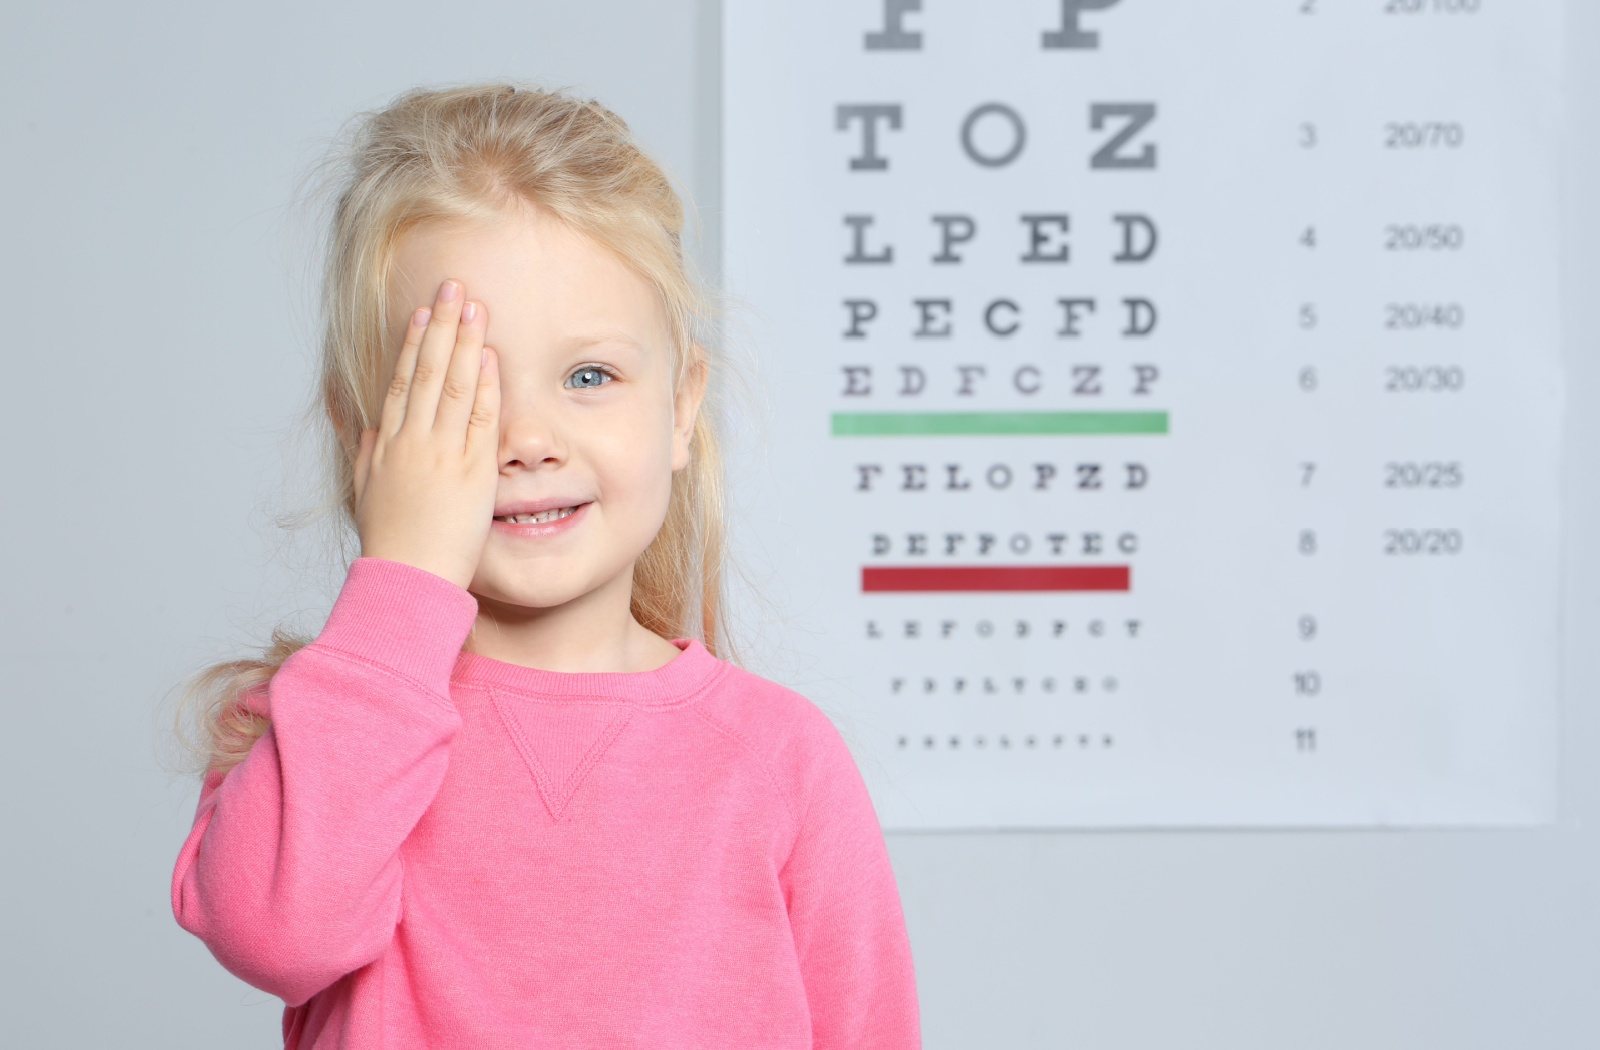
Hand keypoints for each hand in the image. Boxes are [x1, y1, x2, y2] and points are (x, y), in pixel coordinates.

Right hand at [351, 278, 499, 590]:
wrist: (406, 579)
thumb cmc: (389, 545)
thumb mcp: (366, 493)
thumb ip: (366, 456)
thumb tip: (366, 428)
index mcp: (386, 445)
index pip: (402, 382)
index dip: (413, 343)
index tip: (423, 311)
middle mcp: (411, 441)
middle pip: (427, 370)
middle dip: (441, 324)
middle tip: (452, 285)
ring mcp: (440, 453)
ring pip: (453, 385)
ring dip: (464, 341)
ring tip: (473, 304)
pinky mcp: (470, 471)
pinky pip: (478, 418)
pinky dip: (483, 384)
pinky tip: (488, 355)